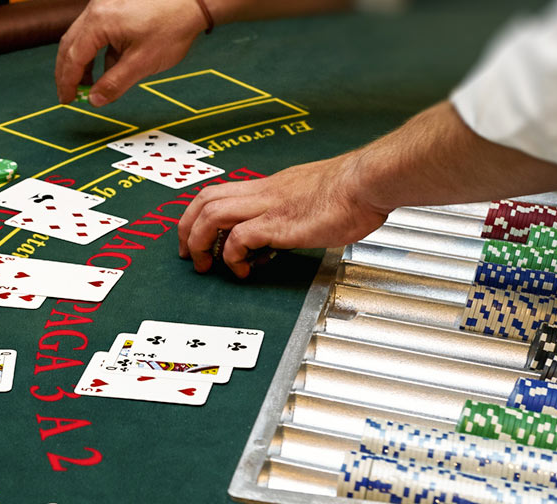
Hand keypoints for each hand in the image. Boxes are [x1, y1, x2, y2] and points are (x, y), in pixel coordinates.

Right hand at [55, 0, 204, 106]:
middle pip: (70, 45)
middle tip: (70, 95)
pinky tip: (111, 65)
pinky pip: (96, 31)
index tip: (67, 100)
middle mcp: (96, 9)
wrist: (193, 1)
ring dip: (83, 63)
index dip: (67, 82)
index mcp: (99, 21)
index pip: (73, 57)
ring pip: (82, 38)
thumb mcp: (142, 62)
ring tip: (92, 85)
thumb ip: (115, 83)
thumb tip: (94, 101)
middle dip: (68, 73)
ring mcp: (103, 5)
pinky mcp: (113, 6)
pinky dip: (98, 51)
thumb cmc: (172, 27)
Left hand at [178, 155, 390, 276]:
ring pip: (212, 215)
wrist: (369, 181)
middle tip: (187, 254)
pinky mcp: (278, 224)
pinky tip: (243, 270)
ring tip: (205, 266)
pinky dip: (232, 256)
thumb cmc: (354, 189)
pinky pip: (239, 238)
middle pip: (205, 200)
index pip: (222, 192)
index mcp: (270, 187)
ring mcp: (269, 207)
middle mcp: (263, 193)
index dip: (201, 213)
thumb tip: (295, 227)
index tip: (199, 236)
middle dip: (187, 228)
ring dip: (200, 242)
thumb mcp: (314, 196)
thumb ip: (298, 209)